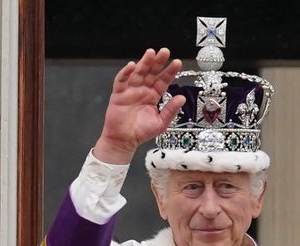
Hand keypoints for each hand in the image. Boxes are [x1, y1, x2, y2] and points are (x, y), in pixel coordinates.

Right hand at [93, 47, 185, 164]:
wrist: (124, 140)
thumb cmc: (141, 132)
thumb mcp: (161, 123)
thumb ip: (171, 110)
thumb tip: (181, 98)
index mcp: (153, 96)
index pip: (163, 80)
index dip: (170, 71)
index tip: (177, 63)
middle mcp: (143, 90)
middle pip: (151, 73)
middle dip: (158, 62)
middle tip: (165, 51)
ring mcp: (130, 90)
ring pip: (138, 73)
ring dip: (144, 63)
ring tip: (150, 53)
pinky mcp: (119, 94)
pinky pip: (121, 81)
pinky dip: (125, 73)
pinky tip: (131, 66)